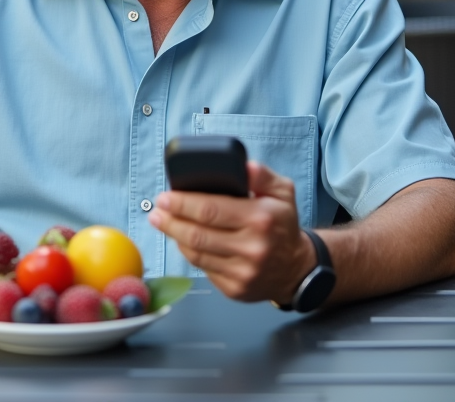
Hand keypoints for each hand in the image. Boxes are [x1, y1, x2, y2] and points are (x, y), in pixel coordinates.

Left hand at [148, 161, 315, 302]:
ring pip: (195, 253)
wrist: (297, 269)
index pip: (210, 210)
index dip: (182, 203)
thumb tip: (243, 165)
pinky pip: (202, 268)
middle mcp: (252, 248)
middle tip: (157, 210)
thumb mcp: (282, 192)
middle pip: (197, 234)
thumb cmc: (283, 225)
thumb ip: (262, 175)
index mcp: (261, 218)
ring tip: (163, 222)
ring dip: (174, 236)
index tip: (165, 196)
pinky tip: (183, 240)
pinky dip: (189, 253)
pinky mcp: (235, 289)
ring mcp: (243, 272)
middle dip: (170, 220)